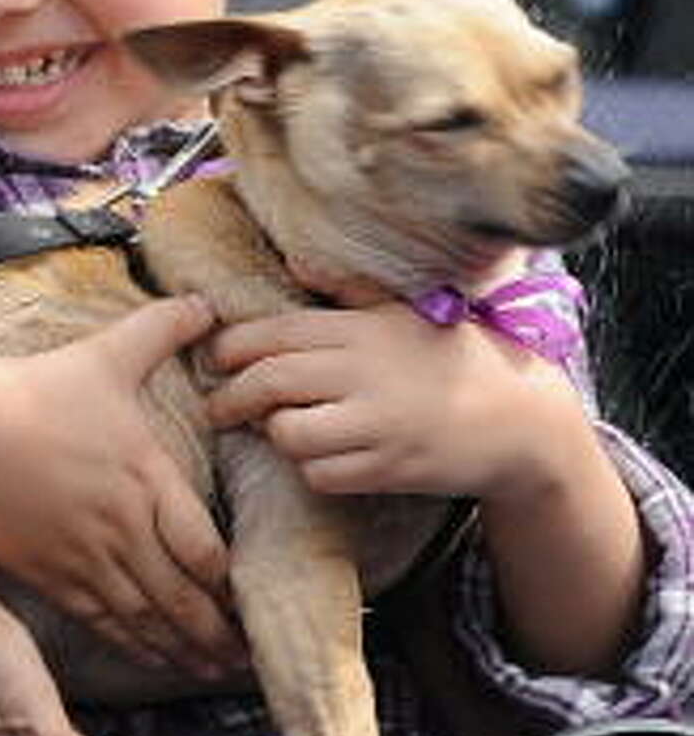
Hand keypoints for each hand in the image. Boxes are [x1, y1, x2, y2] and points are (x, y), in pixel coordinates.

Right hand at [0, 297, 246, 678]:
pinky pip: (102, 621)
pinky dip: (133, 646)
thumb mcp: (108, 352)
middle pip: (182, 596)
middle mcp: (122, 527)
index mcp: (146, 477)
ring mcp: (85, 556)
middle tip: (247, 657)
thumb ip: (163, 328)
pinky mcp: (49, 574)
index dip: (230, 582)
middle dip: (217, 631)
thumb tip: (206, 303)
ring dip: (182, 648)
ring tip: (211, 671)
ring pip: (145, 618)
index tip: (252, 600)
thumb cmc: (38, 390)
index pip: (203, 547)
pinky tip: (153, 661)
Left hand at [205, 300, 573, 501]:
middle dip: (229, 396)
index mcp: (364, 329)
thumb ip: (349, 288)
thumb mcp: (406, 312)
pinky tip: (321, 455)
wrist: (521, 420)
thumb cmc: (455, 358)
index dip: (231, 347)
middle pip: (268, 382)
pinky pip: (321, 475)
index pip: (275, 333)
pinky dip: (311, 469)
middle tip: (217, 406)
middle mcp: (366, 373)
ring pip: (288, 434)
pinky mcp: (389, 469)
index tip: (214, 357)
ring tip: (280, 428)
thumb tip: (296, 261)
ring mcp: (378, 424)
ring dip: (275, 434)